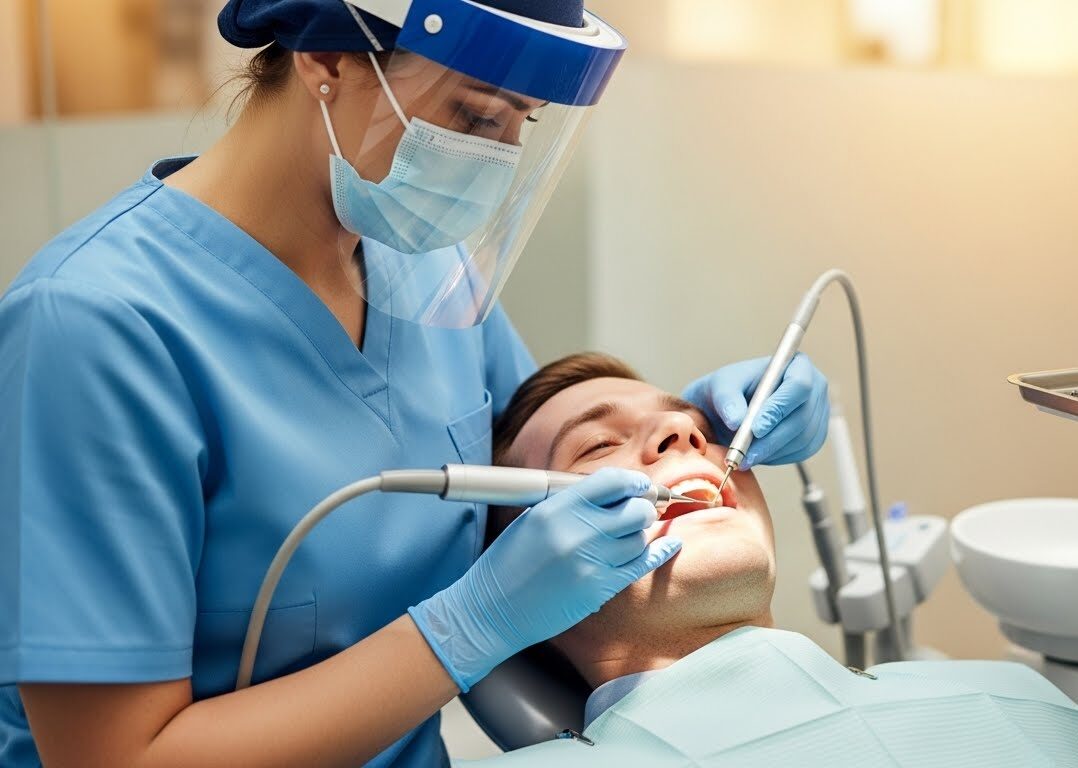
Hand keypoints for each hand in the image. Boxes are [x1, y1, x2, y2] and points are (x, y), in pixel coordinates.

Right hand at [408, 468, 681, 691]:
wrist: (491, 610)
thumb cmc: (507, 563)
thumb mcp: (533, 518)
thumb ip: (570, 503)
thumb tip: (610, 492)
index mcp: (556, 509)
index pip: (611, 482)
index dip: (632, 481)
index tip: (639, 484)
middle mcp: (577, 533)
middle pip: (635, 510)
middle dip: (642, 507)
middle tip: (640, 509)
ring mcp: (592, 564)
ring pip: (640, 538)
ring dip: (640, 532)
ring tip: (630, 533)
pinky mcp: (599, 590)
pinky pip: (641, 565)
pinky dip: (659, 552)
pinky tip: (669, 544)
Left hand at [683, 352, 828, 467]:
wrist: (734, 405)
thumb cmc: (731, 388)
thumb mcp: (722, 386)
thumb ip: (727, 400)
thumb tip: (737, 421)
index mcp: (797, 365)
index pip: (799, 385)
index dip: (779, 408)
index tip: (756, 429)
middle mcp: (815, 387)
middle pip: (803, 417)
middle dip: (773, 439)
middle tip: (746, 454)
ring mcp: (818, 412)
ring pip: (803, 438)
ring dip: (773, 451)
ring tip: (745, 456)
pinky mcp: (815, 434)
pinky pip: (802, 451)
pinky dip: (778, 457)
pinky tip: (758, 454)